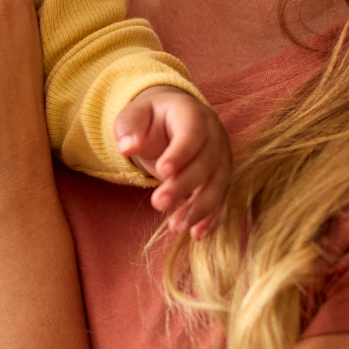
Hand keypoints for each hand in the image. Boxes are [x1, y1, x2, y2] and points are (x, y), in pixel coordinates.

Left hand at [114, 85, 229, 238]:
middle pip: (205, 163)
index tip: (162, 171)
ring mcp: (221, 157)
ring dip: (198, 208)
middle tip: (158, 202)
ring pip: (216, 185)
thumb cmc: (149, 117)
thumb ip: (129, 129)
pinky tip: (197, 234)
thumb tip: (127, 147)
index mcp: (192, 113)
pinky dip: (210, 217)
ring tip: (177, 227)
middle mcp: (214, 135)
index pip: (192, 133)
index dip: (180, 153)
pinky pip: (220, 198)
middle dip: (183, 185)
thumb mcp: (133, 115)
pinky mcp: (221, 176)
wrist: (171, 117)